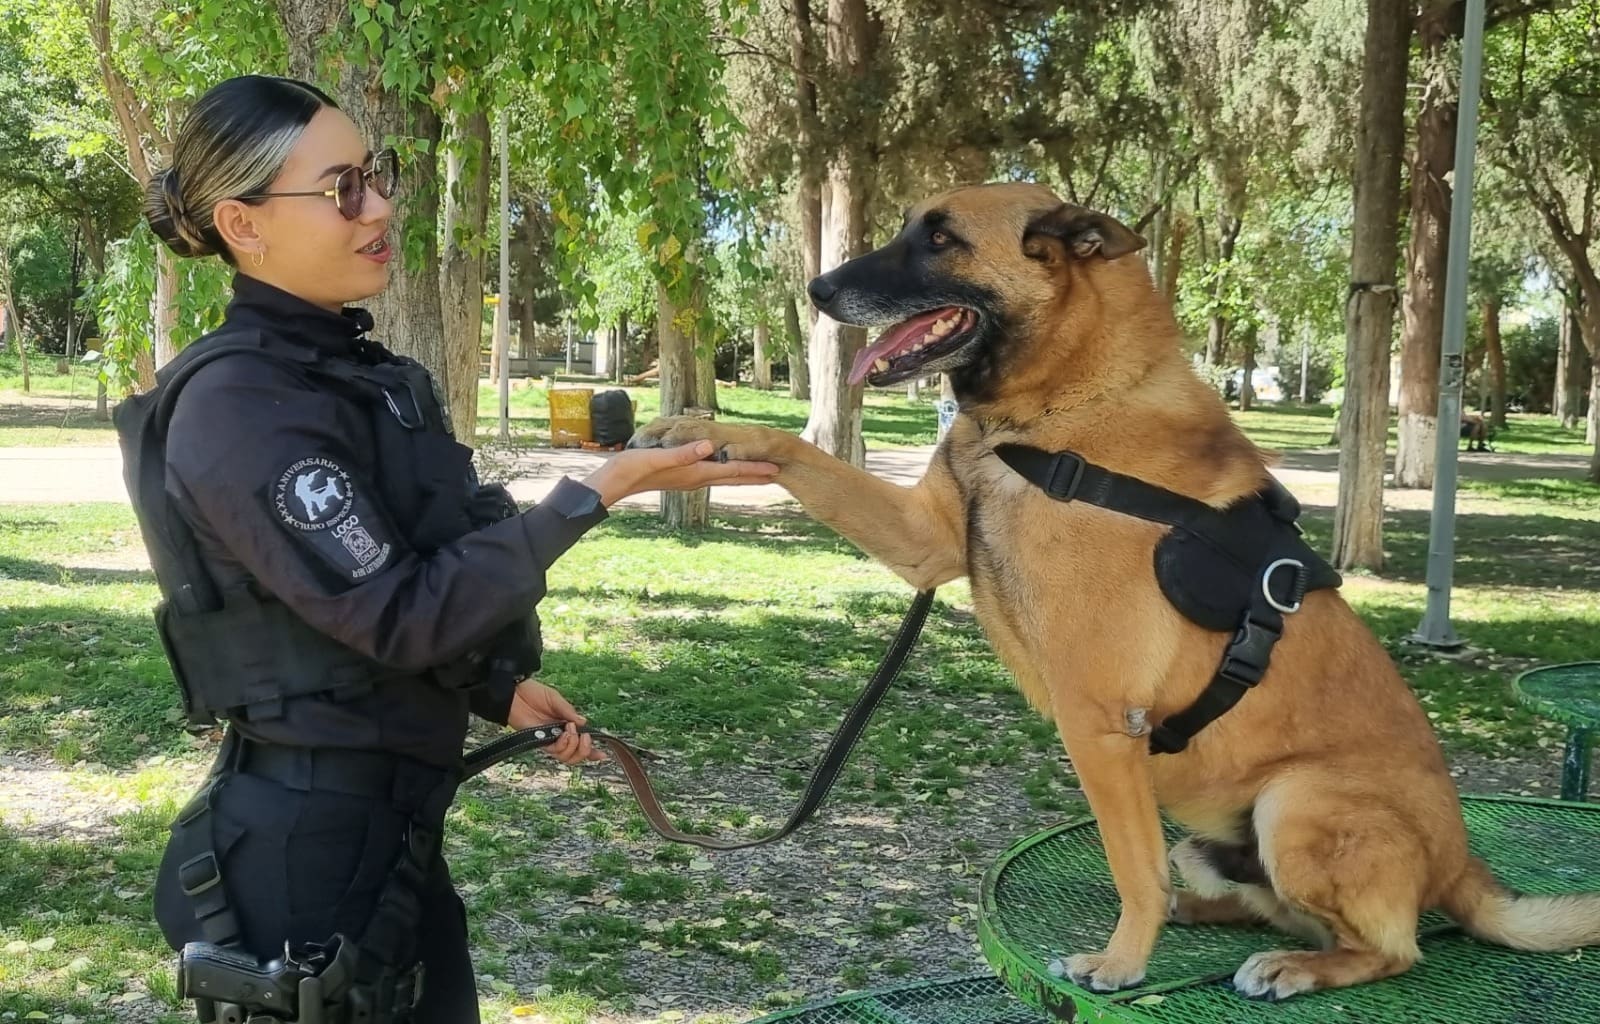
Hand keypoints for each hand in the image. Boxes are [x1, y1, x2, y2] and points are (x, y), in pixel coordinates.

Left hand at [507, 679, 604, 764]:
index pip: (580, 742)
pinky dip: (562, 744)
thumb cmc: (534, 693)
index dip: (591, 751)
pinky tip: (564, 733)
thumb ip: (569, 712)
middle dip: (585, 750)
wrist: (515, 692)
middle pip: (575, 755)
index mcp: (566, 725)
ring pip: (565, 757)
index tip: (603, 754)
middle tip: (584, 737)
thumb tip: (584, 723)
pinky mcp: (538, 742)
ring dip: (573, 746)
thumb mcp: (556, 699)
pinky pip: (554, 751)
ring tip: (570, 731)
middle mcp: (559, 736)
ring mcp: (549, 740)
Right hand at [583, 441, 778, 506]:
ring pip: (723, 476)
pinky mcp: (681, 476)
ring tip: (760, 472)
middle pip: (732, 477)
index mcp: (694, 473)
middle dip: (755, 475)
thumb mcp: (656, 458)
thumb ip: (682, 453)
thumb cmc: (631, 469)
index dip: (754, 469)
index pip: (731, 471)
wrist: (612, 483)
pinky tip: (726, 468)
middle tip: (779, 472)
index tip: (776, 469)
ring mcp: (688, 479)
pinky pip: (711, 473)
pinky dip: (725, 471)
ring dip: (743, 474)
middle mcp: (695, 478)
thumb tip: (708, 448)